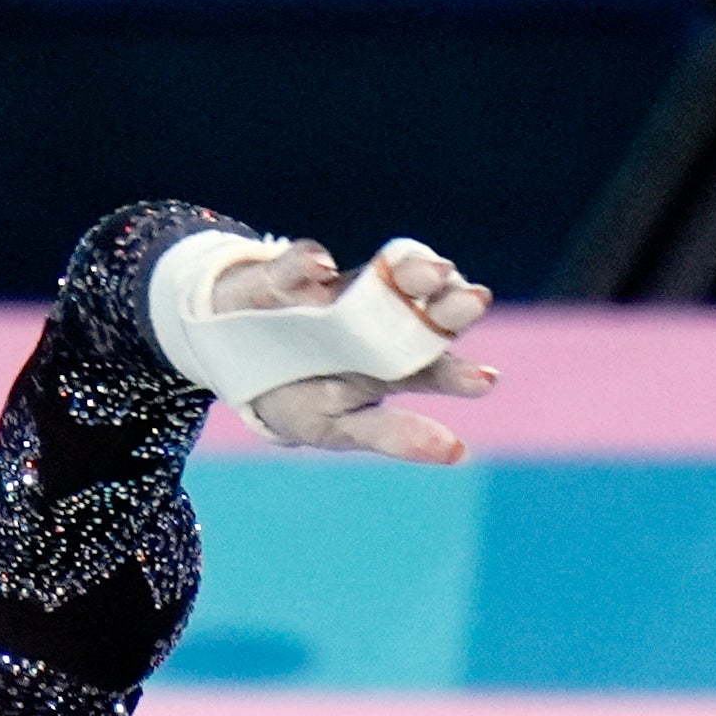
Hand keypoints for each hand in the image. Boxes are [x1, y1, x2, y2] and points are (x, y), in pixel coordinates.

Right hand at [212, 240, 496, 463]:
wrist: (229, 360)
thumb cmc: (294, 400)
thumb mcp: (335, 427)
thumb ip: (392, 435)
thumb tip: (457, 453)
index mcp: (392, 360)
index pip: (436, 362)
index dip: (459, 372)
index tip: (485, 381)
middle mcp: (379, 318)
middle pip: (425, 308)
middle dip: (452, 305)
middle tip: (475, 303)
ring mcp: (338, 291)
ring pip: (386, 274)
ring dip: (412, 270)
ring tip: (431, 273)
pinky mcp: (290, 275)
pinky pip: (298, 264)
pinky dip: (307, 262)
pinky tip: (320, 267)